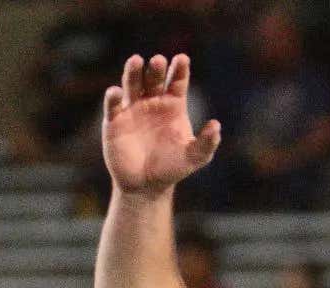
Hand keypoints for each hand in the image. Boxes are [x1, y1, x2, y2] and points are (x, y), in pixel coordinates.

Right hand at [102, 53, 222, 197]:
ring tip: (136, 61)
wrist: (146, 186)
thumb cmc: (172, 168)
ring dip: (133, 72)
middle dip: (156, 68)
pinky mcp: (114, 120)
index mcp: (173, 105)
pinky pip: (113, 105)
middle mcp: (153, 101)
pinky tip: (116, 92)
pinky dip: (113, 97)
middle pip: (154, 78)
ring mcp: (133, 108)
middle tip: (158, 61)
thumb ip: (206, 143)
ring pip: (133, 84)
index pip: (177, 81)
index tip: (182, 59)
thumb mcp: (194, 158)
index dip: (180, 69)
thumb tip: (216, 125)